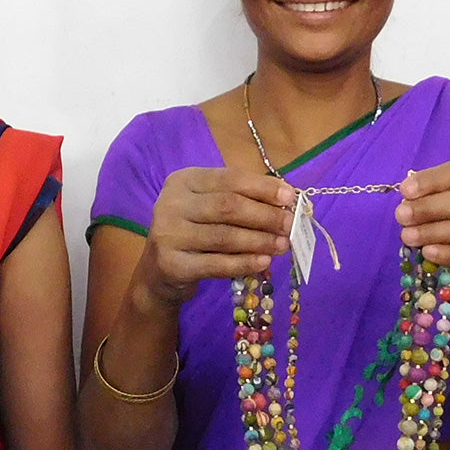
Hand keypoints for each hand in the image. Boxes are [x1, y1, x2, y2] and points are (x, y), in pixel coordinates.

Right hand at [138, 167, 294, 306]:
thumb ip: (242, 199)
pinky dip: (244, 263)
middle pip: (228, 207)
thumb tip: (286, 201)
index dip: (263, 188)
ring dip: (260, 241)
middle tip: (290, 225)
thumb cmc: (194, 230)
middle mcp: (171, 203)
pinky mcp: (172, 264)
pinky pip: (216, 264)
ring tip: (282, 245)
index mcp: (184, 181)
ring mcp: (168, 234)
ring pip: (224, 236)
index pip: (229, 179)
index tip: (291, 197)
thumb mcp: (210, 205)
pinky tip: (264, 262)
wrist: (159, 270)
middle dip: (265, 216)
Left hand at [396, 162, 449, 306]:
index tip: (405, 191)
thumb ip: (430, 201)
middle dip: (430, 207)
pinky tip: (428, 253)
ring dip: (435, 231)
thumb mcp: (446, 212)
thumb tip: (407, 199)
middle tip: (402, 216)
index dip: (432, 180)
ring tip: (408, 236)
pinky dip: (449, 254)